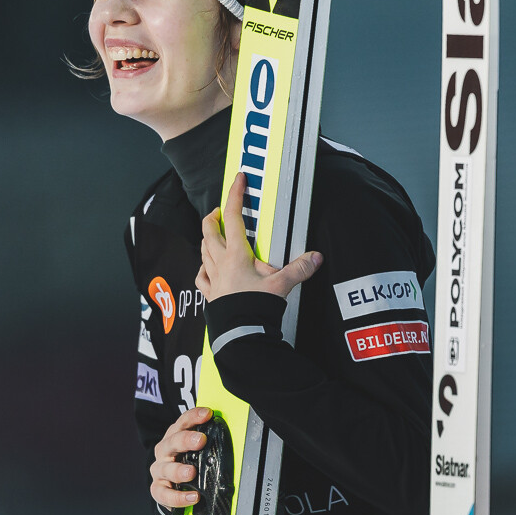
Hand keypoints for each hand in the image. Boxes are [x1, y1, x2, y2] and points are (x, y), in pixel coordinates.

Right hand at [149, 406, 212, 509]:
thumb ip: (211, 441)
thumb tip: (238, 434)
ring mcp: (160, 470)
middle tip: (200, 441)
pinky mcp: (158, 488)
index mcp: (175, 436)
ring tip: (191, 473)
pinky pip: (164, 494)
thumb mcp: (199, 447)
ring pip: (165, 469)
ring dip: (178, 471)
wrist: (173, 482)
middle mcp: (165, 451)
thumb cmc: (189, 459)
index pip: (183, 422)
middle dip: (186, 440)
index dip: (194, 416)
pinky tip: (192, 497)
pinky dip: (177, 497)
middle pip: (172, 442)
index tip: (208, 414)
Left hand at [197, 172, 322, 299]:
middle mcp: (220, 264)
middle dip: (213, 217)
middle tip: (220, 210)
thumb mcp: (281, 285)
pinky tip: (205, 268)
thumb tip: (315, 257)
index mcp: (235, 255)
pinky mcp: (211, 295)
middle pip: (209, 232)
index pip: (234, 218)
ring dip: (207, 239)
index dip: (235, 196)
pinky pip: (201, 276)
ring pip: (203, 251)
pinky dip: (202, 268)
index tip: (237, 181)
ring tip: (213, 235)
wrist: (240, 334)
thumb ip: (299, 268)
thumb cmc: (255, 308)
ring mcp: (213, 279)